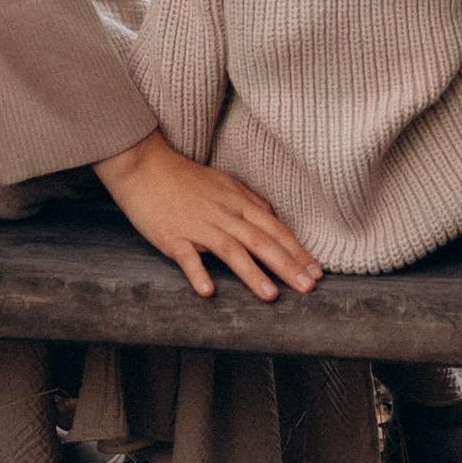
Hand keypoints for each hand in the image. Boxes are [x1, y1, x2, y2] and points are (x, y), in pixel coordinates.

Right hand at [92, 129, 321, 302]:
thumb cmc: (185, 178)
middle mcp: (224, 214)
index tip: (317, 272)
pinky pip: (188, 257)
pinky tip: (208, 291)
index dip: (298, 251)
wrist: (145, 166)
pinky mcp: (173, 236)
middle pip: (261, 240)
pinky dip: (198, 273)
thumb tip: (274, 216)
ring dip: (253, 273)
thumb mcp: (224, 184)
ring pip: (231, 250)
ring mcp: (199, 225)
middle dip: (287, 265)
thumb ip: (250, 201)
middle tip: (309, 288)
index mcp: (238, 202)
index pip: (275, 229)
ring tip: (271, 296)